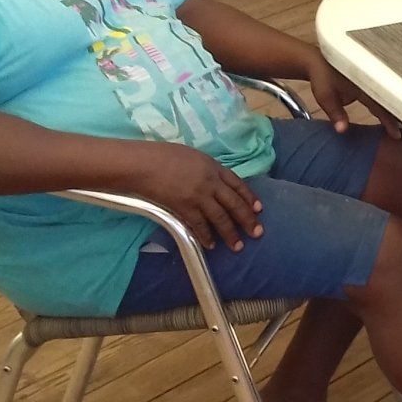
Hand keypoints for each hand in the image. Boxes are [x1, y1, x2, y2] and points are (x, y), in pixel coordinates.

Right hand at [130, 144, 263, 251]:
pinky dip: (206, 236)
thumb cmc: (162, 155)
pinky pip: (199, 225)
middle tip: (257, 233)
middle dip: (248, 219)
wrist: (143, 164)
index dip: (249, 197)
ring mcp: (199, 196)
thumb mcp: (192, 156)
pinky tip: (211, 245)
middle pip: (234, 203)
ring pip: (221, 218)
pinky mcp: (184, 207)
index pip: (238, 184)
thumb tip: (213, 180)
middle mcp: (211, 182)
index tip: (259, 209)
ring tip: (238, 246)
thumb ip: (206, 169)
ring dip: (230, 233)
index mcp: (214, 167)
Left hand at [305, 49, 401, 137]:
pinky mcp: (374, 78)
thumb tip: (343, 131)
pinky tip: (401, 112)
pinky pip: (385, 92)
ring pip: (390, 95)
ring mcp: (374, 78)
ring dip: (399, 108)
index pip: (379, 105)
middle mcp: (373, 80)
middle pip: (391, 99)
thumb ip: (335, 113)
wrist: (320, 59)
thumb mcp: (324, 95)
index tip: (397, 135)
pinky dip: (392, 102)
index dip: (388, 120)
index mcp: (363, 83)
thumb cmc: (322, 78)